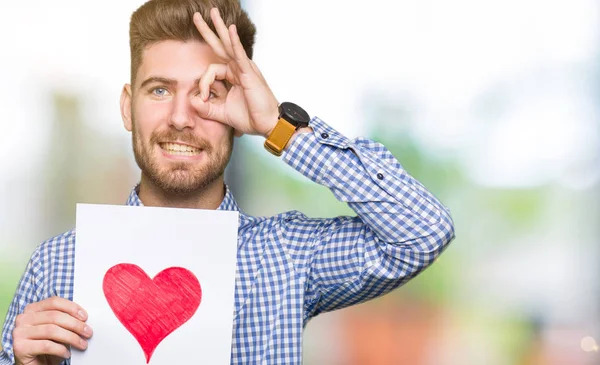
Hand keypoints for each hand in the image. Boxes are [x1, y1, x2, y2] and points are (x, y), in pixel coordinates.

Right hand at [13, 297, 92, 364]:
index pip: (54, 302)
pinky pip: (46, 345)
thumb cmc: (47, 345)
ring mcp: (19, 332)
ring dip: (71, 338)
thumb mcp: (57, 329)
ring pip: (52, 330)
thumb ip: (65, 320)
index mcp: (32, 309)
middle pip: (55, 316)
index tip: (85, 317)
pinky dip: (60, 349)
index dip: (72, 308)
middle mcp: (23, 318)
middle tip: (88, 332)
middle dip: (75, 324)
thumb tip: (83, 318)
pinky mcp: (20, 347)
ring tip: (82, 344)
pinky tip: (67, 354)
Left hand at [192, 8, 279, 137]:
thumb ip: (205, 107)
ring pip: (229, 44)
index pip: (210, 71)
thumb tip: (191, 101)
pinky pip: (239, 54)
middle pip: (220, 45)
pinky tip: (230, 29)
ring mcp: (244, 68)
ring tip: (212, 13)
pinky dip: (235, 41)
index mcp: (232, 76)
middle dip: (208, 30)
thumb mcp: (221, 113)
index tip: (204, 99)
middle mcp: (238, 68)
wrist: (266, 124)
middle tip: (197, 15)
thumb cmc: (250, 117)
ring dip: (219, 28)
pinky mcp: (249, 73)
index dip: (203, 84)